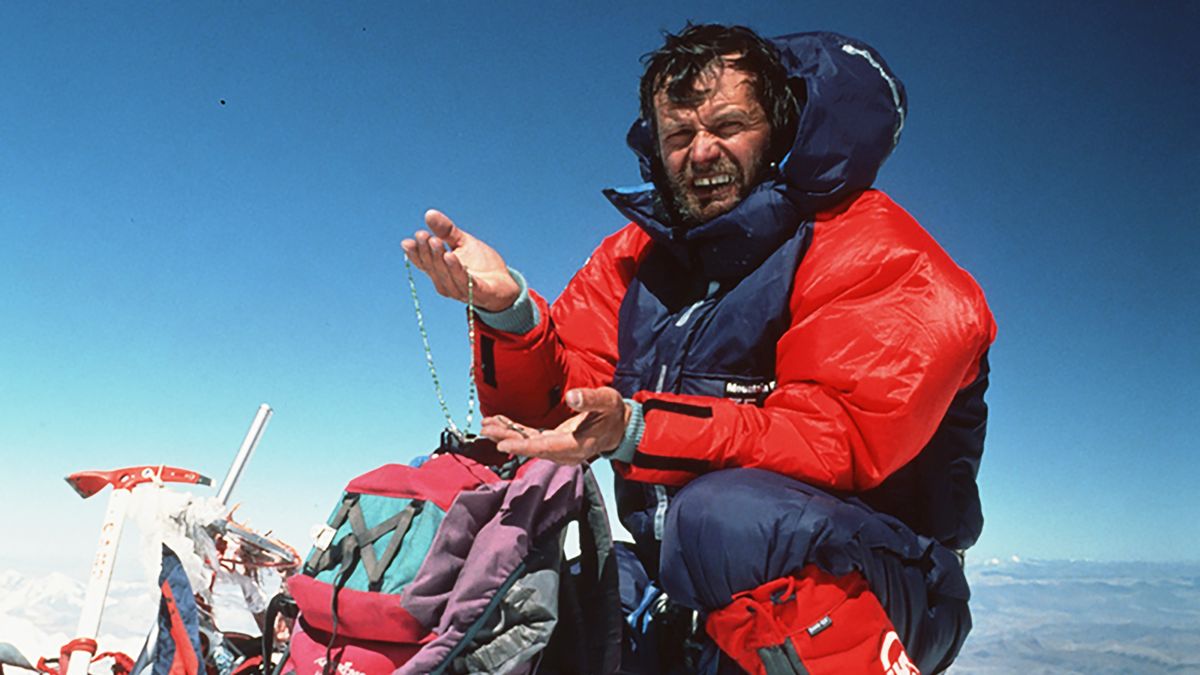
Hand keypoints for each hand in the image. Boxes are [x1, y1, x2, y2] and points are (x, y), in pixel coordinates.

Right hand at [401, 209, 520, 311]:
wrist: (504, 284)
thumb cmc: (481, 264)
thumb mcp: (462, 242)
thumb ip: (446, 230)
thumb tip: (429, 213)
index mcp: (440, 271)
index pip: (422, 262)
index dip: (414, 253)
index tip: (410, 240)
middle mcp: (446, 282)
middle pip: (433, 267)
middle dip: (426, 251)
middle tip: (423, 235)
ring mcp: (460, 289)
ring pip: (445, 274)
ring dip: (439, 259)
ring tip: (436, 241)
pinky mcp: (477, 292)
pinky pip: (464, 281)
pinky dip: (456, 269)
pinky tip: (450, 256)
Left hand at [481, 387, 630, 464]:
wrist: (619, 426)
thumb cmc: (613, 413)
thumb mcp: (607, 400)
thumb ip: (590, 399)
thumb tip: (572, 396)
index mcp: (578, 445)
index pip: (547, 447)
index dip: (524, 446)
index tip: (504, 444)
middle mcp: (566, 452)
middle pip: (533, 448)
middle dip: (508, 440)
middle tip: (486, 431)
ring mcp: (559, 449)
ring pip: (529, 444)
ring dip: (508, 436)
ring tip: (486, 427)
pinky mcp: (554, 443)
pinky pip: (532, 439)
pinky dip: (516, 431)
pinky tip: (499, 423)